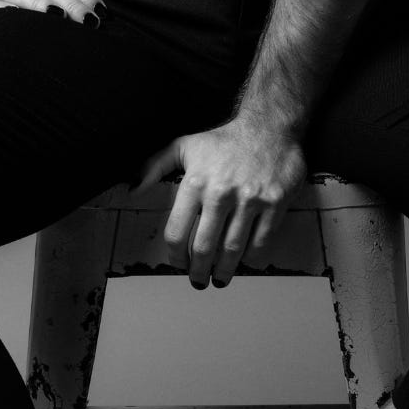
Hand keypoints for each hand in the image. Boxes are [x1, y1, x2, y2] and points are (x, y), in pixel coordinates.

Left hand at [136, 115, 307, 287]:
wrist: (269, 127)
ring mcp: (249, 199)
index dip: (175, 256)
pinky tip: (246, 262)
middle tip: (198, 281)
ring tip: (220, 279)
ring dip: (224, 271)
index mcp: (195, 183)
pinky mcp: (274, 203)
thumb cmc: (224, 140)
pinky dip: (252, 259)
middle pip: (203, 247)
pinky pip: (261, 242)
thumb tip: (134, 189)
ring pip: (232, 249)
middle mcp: (220, 193)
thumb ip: (155, 166)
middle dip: (198, 271)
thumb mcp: (184, 146)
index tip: (178, 264)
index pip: (177, 232)